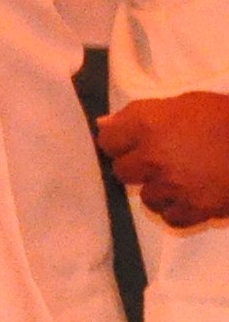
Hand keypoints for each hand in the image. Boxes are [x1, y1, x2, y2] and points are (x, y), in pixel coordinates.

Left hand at [104, 94, 228, 227]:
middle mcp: (153, 157)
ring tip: (181, 180)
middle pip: (122, 171)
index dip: (119, 143)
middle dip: (138, 167)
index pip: (107, 141)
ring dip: (160, 191)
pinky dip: (179, 211)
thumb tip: (105, 125)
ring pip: (147, 198)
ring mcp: (174, 185)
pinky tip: (191, 198)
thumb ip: (140, 114)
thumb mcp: (181, 103)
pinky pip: (171, 218)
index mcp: (146, 125)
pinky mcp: (196, 208)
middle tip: (159, 162)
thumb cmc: (223, 117)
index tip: (131, 144)